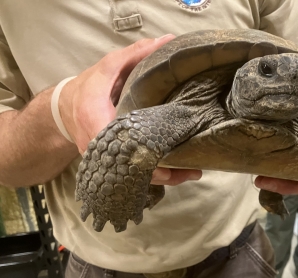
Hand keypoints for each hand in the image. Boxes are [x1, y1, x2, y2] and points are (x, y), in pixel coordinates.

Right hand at [57, 34, 201, 185]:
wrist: (64, 109)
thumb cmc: (88, 87)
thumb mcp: (108, 67)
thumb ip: (135, 55)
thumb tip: (165, 41)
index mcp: (97, 120)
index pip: (124, 141)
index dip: (148, 152)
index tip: (173, 154)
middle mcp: (100, 146)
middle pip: (135, 165)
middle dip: (165, 170)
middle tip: (193, 169)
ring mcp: (105, 159)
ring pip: (136, 175)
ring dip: (165, 176)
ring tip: (192, 174)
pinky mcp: (111, 165)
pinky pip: (134, 174)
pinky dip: (155, 174)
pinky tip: (178, 173)